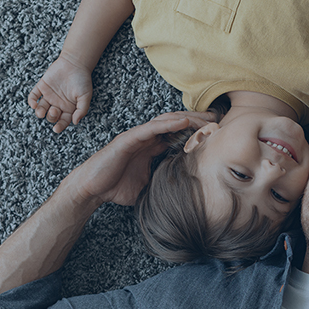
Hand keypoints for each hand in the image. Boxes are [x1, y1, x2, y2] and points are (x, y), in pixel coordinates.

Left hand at [28, 55, 92, 132]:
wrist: (75, 63)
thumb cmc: (82, 80)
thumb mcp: (86, 96)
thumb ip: (82, 110)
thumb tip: (75, 122)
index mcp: (69, 108)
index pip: (63, 121)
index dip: (59, 126)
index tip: (56, 129)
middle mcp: (58, 104)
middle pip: (51, 116)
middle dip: (51, 116)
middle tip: (54, 110)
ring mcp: (49, 95)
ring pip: (41, 109)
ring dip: (39, 113)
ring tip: (41, 112)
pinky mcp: (42, 87)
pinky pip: (33, 96)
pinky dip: (31, 101)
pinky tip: (33, 104)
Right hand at [62, 115, 211, 206]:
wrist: (91, 190)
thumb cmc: (116, 188)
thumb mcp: (148, 185)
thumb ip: (163, 181)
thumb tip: (183, 190)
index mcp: (151, 147)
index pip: (177, 134)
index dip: (196, 130)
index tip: (215, 131)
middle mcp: (146, 138)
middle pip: (175, 123)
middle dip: (196, 119)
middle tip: (216, 118)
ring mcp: (137, 137)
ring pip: (166, 121)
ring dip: (186, 118)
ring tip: (205, 117)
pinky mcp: (128, 140)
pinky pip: (150, 128)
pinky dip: (167, 124)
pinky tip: (183, 121)